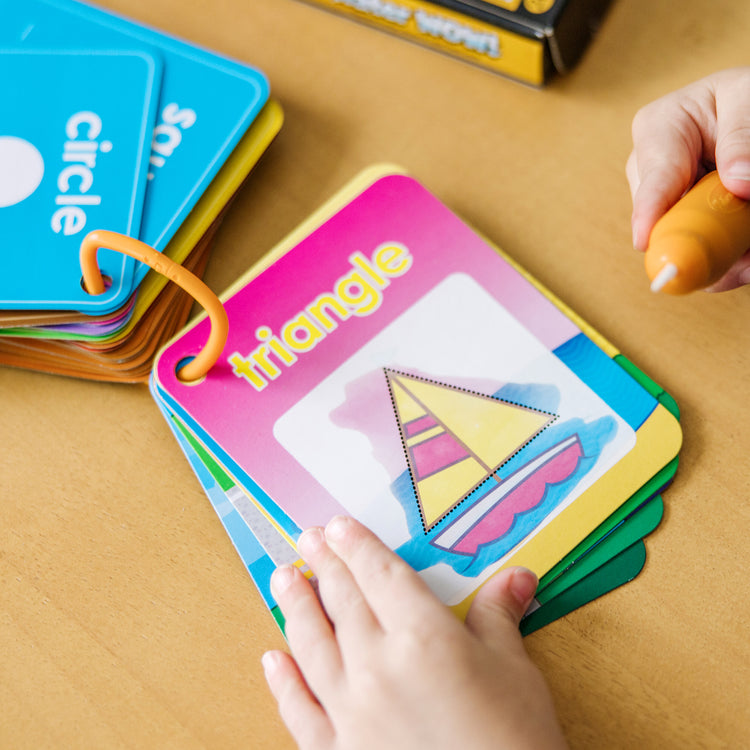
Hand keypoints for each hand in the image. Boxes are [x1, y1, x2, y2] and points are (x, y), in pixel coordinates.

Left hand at [262, 516, 567, 749]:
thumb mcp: (514, 670)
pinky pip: (300, 709)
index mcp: (422, 636)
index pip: (380, 575)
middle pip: (343, 600)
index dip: (357, 546)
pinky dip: (283, 683)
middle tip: (305, 537)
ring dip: (293, 607)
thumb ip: (499, 616)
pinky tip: (272, 659)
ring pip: (312, 644)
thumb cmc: (513, 738)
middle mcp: (377, 665)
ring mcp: (351, 710)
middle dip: (323, 564)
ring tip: (281, 578)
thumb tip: (518, 576)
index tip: (337, 526)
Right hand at [626, 67, 749, 290]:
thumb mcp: (748, 97)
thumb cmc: (744, 94)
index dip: (648, 214)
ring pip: (681, 238)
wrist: (749, 109)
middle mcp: (651, 169)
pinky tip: (743, 253)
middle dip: (700, 237)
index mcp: (658, 128)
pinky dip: (723, 256)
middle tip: (740, 253)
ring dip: (717, 251)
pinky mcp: (680, 216)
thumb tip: (738, 184)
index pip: (654, 179)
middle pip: (663, 218)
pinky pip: (696, 246)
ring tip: (747, 254)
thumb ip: (741, 137)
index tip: (645, 241)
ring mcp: (664, 197)